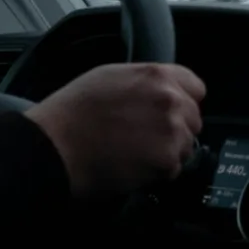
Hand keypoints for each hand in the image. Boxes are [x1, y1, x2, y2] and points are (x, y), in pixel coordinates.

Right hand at [26, 62, 205, 199]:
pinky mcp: (165, 161)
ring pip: (187, 145)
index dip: (183, 101)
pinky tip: (133, 167)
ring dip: (168, 151)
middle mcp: (170, 99)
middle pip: (193, 118)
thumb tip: (164, 90)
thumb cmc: (71, 113)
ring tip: (135, 153)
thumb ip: (146, 81)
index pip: (196, 87)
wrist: (52, 148)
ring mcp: (171, 130)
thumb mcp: (110, 76)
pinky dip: (158, 172)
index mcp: (157, 75)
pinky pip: (175, 168)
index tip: (170, 112)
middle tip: (145, 137)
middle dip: (175, 128)